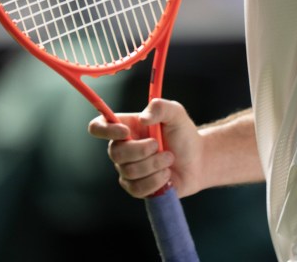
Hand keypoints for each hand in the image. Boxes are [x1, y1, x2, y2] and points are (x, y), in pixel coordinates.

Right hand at [87, 98, 203, 198]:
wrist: (198, 160)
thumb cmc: (183, 134)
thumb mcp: (176, 114)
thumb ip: (160, 107)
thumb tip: (143, 118)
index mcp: (126, 126)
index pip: (98, 126)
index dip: (106, 129)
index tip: (126, 131)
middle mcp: (122, 148)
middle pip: (114, 152)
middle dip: (141, 150)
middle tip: (160, 146)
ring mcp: (127, 169)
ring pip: (129, 171)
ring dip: (155, 165)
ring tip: (169, 159)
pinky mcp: (136, 188)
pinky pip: (137, 189)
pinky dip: (156, 181)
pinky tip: (166, 174)